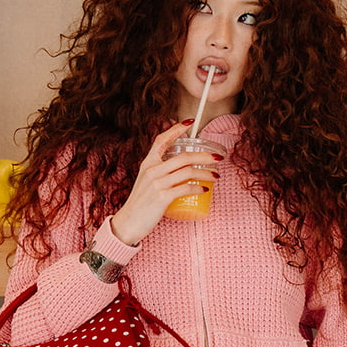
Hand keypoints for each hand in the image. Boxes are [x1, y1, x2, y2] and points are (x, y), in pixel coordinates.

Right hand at [110, 121, 219, 246]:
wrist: (128, 223)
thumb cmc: (140, 206)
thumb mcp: (146, 183)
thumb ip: (159, 175)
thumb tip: (180, 172)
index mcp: (148, 164)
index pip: (161, 140)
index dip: (176, 129)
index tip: (190, 123)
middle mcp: (152, 170)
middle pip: (183, 156)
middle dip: (204, 156)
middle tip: (218, 158)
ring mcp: (157, 183)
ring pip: (188, 171)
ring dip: (206, 173)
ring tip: (215, 176)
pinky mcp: (162, 197)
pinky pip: (185, 188)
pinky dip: (198, 187)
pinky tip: (205, 190)